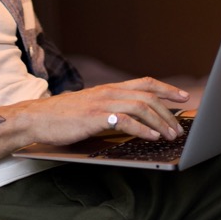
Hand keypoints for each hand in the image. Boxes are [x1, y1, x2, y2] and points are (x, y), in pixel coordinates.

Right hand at [13, 77, 189, 145]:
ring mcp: (102, 103)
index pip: (145, 82)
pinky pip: (125, 121)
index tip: (183, 97)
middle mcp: (109, 92)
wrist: (37, 118)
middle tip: (179, 127)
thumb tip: (133, 119)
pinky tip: (152, 137)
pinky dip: (143, 129)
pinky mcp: (95, 118)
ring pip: (141, 107)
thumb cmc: (63, 116)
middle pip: (148, 96)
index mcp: (109, 88)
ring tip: (170, 134)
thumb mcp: (91, 107)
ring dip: (160, 121)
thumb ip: (111, 108)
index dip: (166, 89)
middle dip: (168, 111)